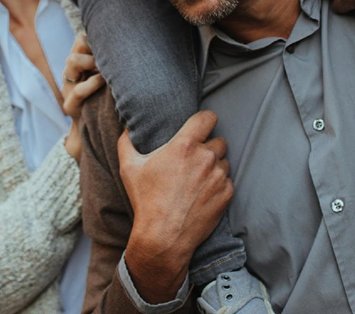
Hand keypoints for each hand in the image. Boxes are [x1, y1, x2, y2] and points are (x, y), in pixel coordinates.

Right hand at [62, 32, 105, 161]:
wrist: (95, 133)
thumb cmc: (108, 102)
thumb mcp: (110, 80)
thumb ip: (115, 65)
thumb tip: (137, 45)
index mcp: (79, 65)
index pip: (81, 40)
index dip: (94, 38)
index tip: (111, 43)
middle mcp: (71, 74)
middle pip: (76, 47)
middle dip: (90, 47)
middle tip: (106, 54)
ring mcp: (68, 89)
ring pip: (72, 62)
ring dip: (89, 60)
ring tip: (103, 66)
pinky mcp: (70, 106)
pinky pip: (79, 90)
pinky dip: (92, 83)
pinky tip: (103, 81)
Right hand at [120, 111, 231, 303]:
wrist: (164, 237)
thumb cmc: (146, 201)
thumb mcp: (129, 169)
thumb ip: (126, 142)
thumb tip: (127, 127)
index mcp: (184, 145)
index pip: (209, 117)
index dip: (205, 120)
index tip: (200, 127)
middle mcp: (205, 158)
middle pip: (219, 140)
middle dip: (208, 147)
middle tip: (194, 159)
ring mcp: (218, 176)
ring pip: (224, 161)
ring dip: (215, 166)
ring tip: (198, 179)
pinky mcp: (226, 194)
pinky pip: (228, 181)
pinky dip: (219, 185)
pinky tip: (203, 193)